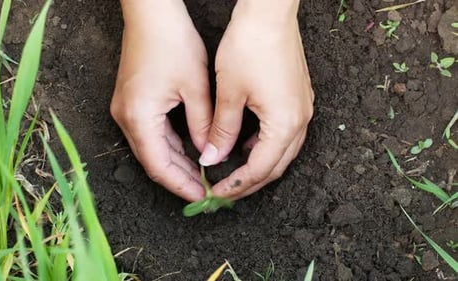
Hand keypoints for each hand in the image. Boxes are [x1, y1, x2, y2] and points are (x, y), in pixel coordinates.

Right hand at [111, 1, 211, 201]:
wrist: (151, 14)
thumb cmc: (172, 42)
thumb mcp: (196, 87)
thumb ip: (203, 125)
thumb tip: (209, 154)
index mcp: (139, 117)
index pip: (159, 167)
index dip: (181, 185)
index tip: (202, 197)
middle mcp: (126, 118)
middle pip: (153, 161)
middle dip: (179, 178)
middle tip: (204, 191)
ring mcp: (125, 110)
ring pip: (152, 149)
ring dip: (175, 163)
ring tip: (200, 177)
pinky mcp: (131, 102)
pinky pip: (150, 134)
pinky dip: (170, 146)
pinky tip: (189, 152)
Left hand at [199, 1, 313, 199]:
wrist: (270, 13)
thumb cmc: (249, 46)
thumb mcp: (228, 94)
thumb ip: (222, 131)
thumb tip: (213, 157)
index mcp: (284, 123)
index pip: (260, 169)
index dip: (237, 185)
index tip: (216, 192)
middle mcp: (301, 121)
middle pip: (276, 166)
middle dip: (250, 182)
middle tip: (225, 189)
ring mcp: (304, 109)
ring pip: (283, 152)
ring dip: (259, 165)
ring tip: (234, 171)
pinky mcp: (300, 98)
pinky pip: (287, 134)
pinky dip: (267, 146)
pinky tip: (248, 143)